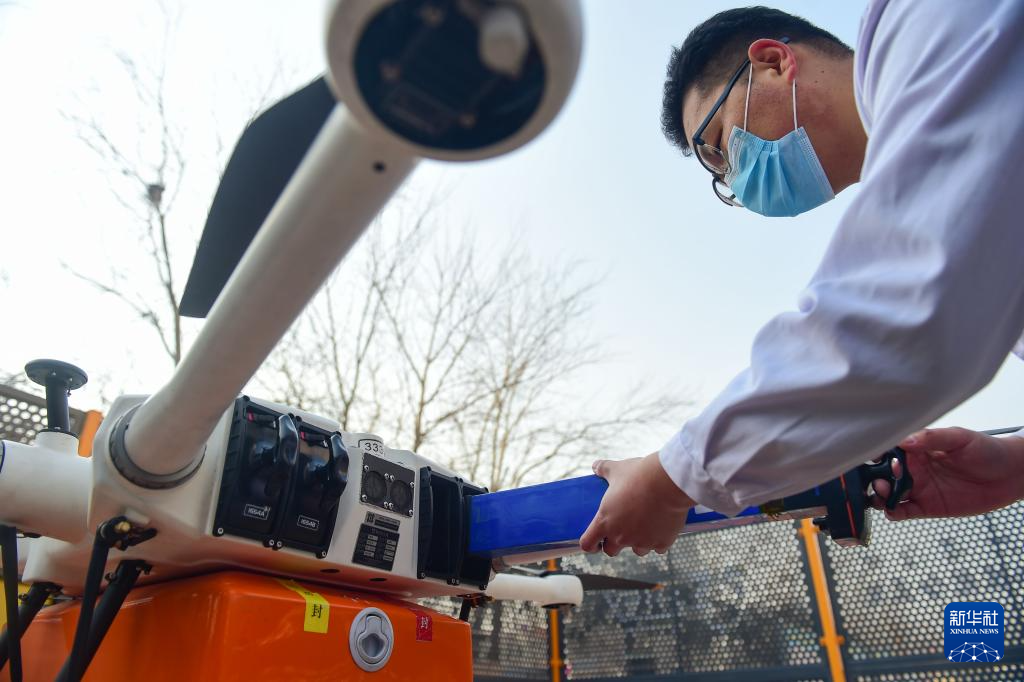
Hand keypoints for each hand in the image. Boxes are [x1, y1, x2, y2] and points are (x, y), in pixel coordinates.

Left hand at [580, 452, 693, 556]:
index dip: (590, 544)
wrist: (667, 482)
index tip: (594, 542)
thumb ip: (603, 468)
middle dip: (614, 543)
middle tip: (621, 530)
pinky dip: (659, 540)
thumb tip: (596, 465)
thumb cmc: (639, 475)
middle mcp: (621, 536)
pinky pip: (658, 548)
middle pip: (611, 551)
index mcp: (605, 521)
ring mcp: (642, 542)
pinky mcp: (662, 543)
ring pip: (637, 551)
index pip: (587, 543)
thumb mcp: (617, 469)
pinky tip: (662, 526)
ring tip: (644, 526)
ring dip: (638, 542)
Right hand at [872, 427, 1023, 519]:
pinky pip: (903, 511)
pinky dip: (892, 512)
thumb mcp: (960, 438)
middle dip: (874, 477)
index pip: (888, 450)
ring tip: (884, 494)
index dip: (876, 454)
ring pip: (887, 493)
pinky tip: (892, 510)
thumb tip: (904, 440)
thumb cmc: (987, 450)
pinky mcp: (927, 507)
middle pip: (882, 473)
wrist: (1010, 475)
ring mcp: (919, 488)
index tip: (873, 458)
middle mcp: (914, 468)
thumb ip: (932, 438)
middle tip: (880, 481)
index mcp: (917, 448)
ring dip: (879, 495)